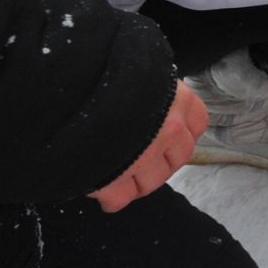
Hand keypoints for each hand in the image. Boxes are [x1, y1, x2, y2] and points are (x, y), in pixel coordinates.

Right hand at [89, 80, 206, 213]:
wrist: (72, 86)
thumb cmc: (104, 70)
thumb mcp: (138, 68)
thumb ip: (148, 86)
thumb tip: (144, 98)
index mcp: (178, 99)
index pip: (196, 124)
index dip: (181, 132)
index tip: (168, 136)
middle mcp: (169, 130)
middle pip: (178, 158)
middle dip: (161, 162)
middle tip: (141, 160)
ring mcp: (145, 157)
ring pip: (152, 182)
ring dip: (137, 182)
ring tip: (119, 174)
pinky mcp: (116, 179)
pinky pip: (120, 198)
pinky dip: (111, 198)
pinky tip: (102, 191)